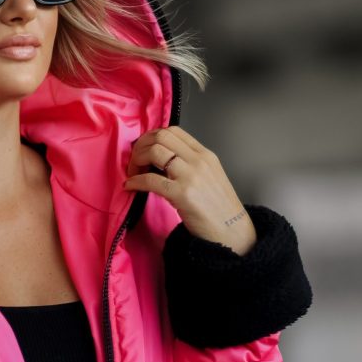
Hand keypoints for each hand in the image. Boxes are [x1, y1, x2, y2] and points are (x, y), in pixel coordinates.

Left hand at [123, 125, 256, 254]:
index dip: (152, 137)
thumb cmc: (219, 208)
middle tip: (135, 162)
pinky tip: (130, 186)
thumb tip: (162, 161)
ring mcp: (190, 176)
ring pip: (155, 152)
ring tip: (133, 174)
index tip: (143, 150)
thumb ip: (190, 165)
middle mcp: (198, 160)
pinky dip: (135, 181)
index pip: (174, 131)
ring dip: (137, 161)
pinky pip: (151, 180)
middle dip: (141, 146)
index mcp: (205, 155)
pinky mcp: (182, 194)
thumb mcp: (209, 176)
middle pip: (161, 136)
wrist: (231, 230)